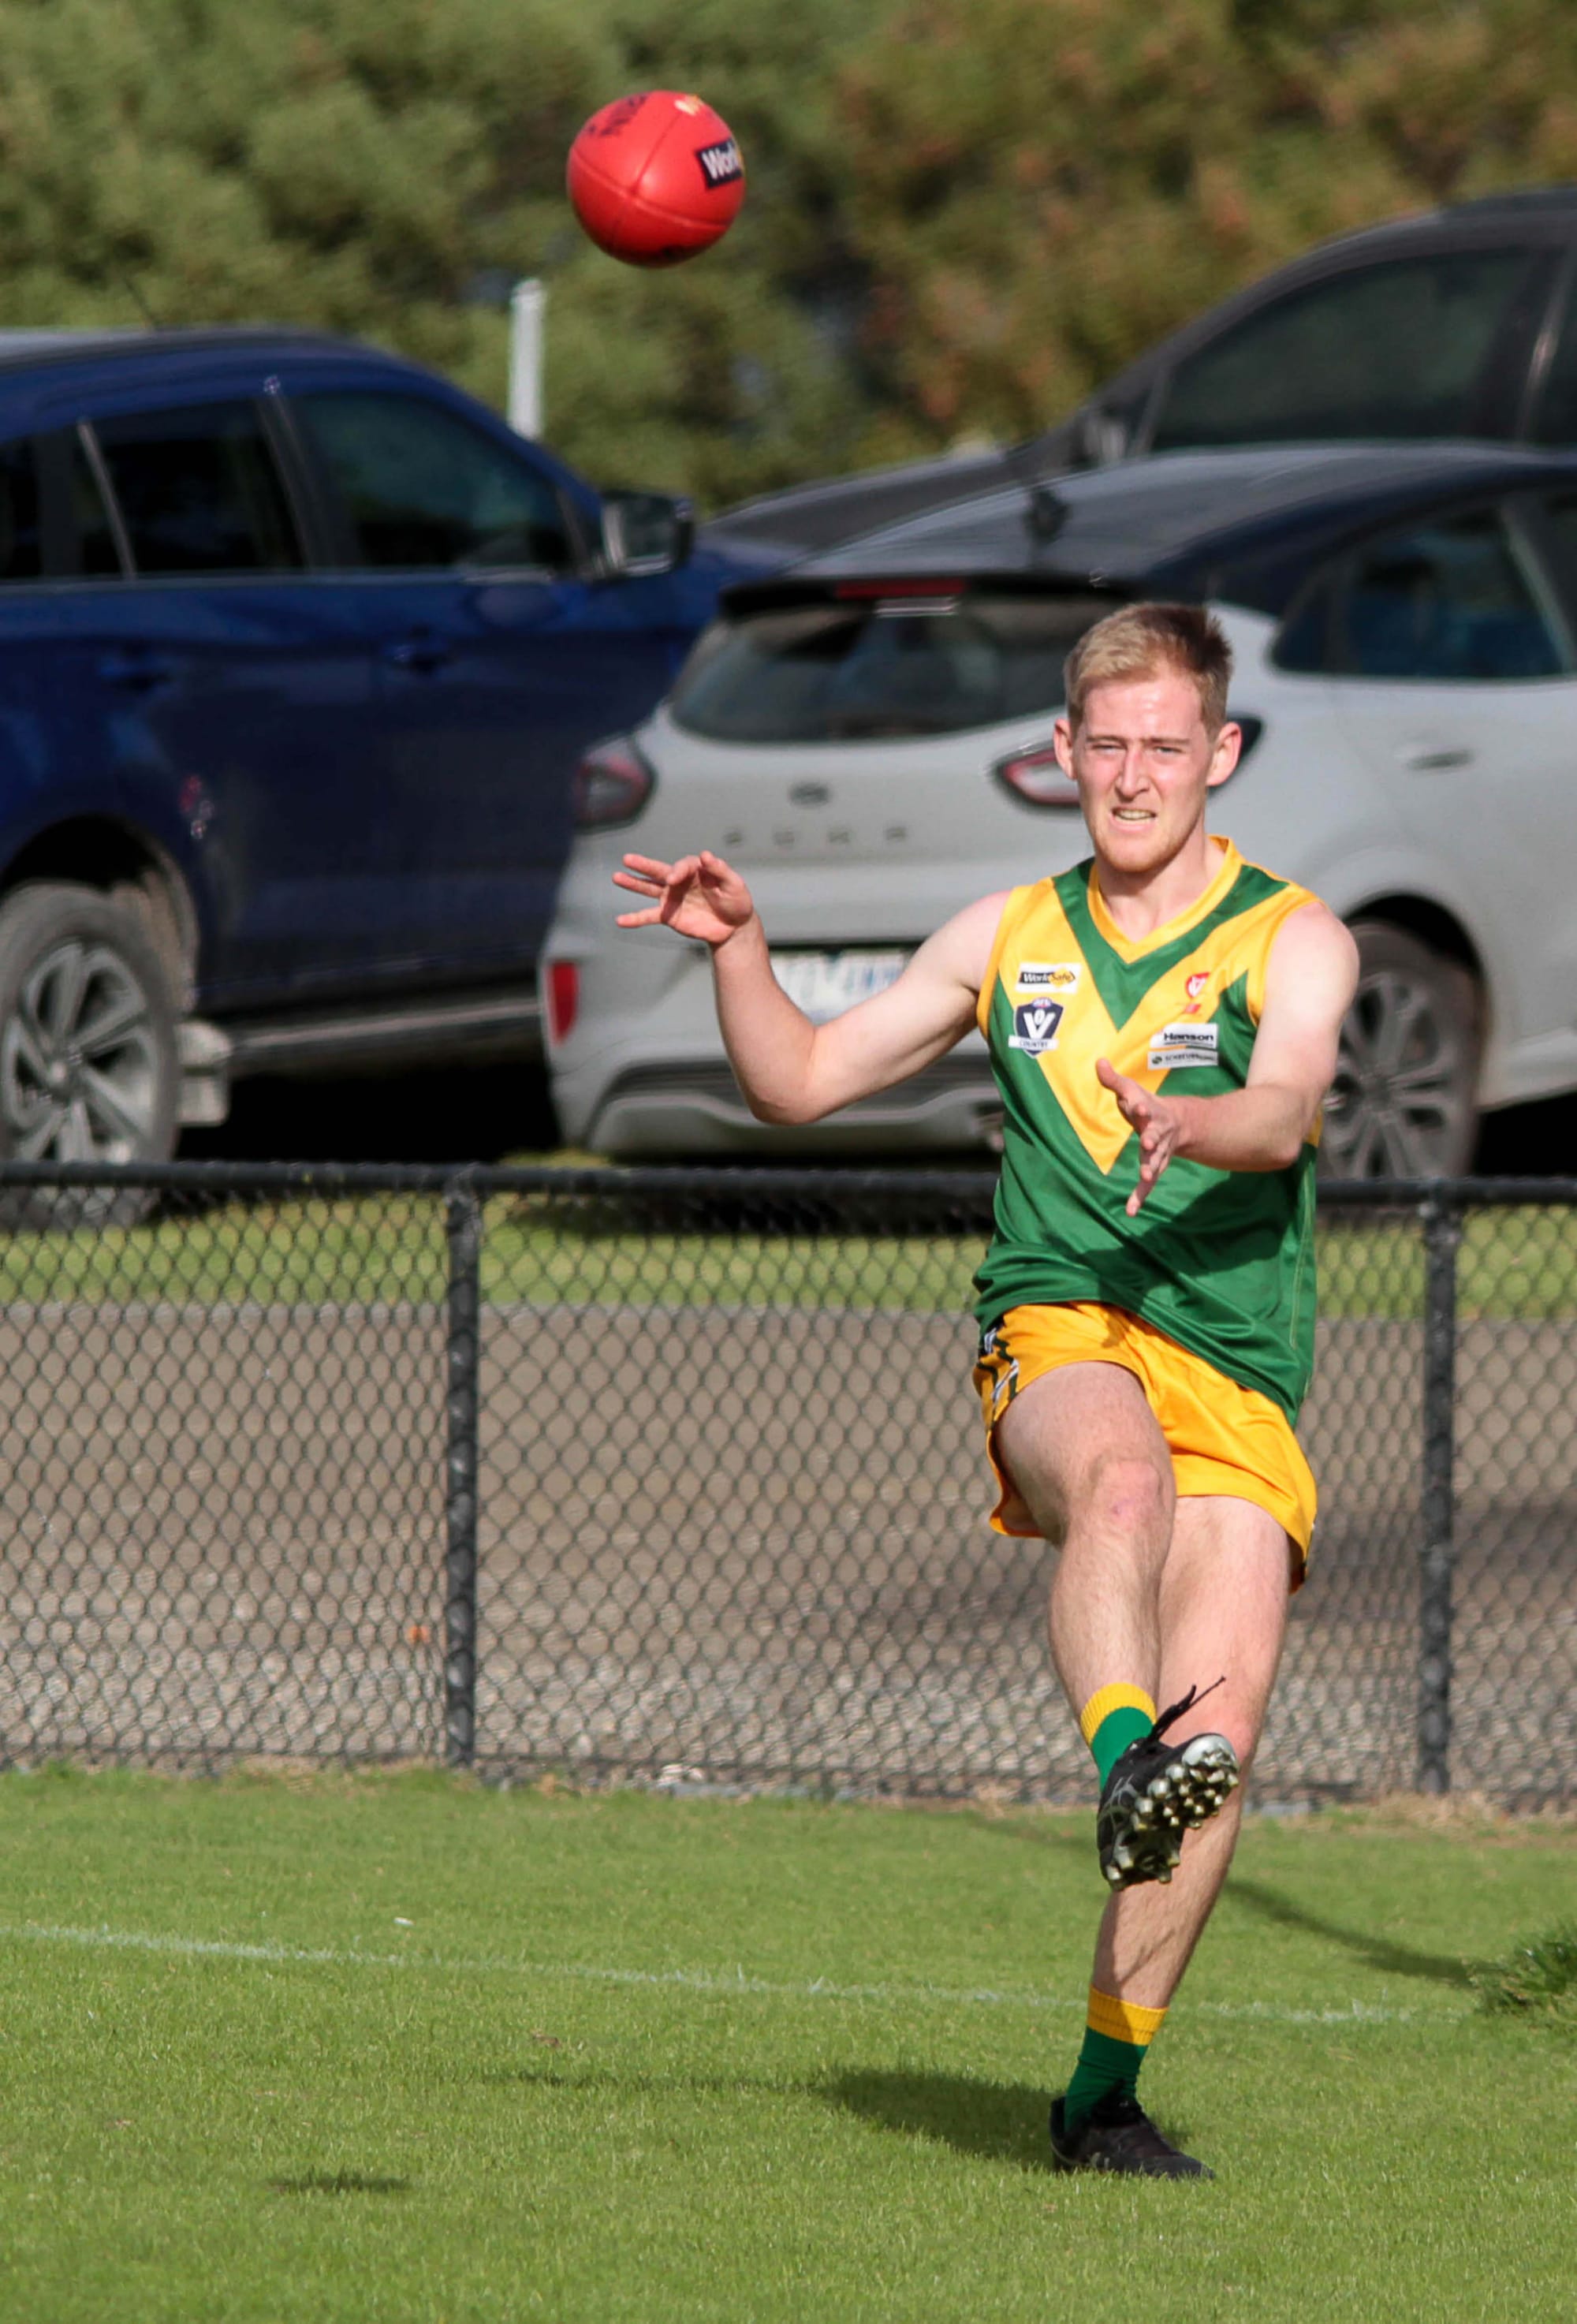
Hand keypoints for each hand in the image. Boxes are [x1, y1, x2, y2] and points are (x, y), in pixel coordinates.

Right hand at [612, 849, 756, 948]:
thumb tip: (705, 854)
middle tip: (627, 859)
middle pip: (658, 871)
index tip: (672, 879)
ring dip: (632, 884)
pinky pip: (649, 916)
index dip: (676, 871)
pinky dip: (634, 919)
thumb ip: (720, 870)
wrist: (734, 926)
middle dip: (643, 865)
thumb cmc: (736, 901)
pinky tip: (620, 921)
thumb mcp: (734, 884)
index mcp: (695, 869)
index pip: (682, 866)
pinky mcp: (669, 916)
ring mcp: (672, 898)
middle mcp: (680, 881)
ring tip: (616, 877)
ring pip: (648, 889)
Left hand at [1097, 1056, 1185, 1215]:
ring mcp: (1159, 1152)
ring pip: (1156, 1161)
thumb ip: (1113, 1080)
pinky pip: (1148, 1184)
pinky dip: (1140, 1197)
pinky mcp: (1155, 1166)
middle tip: (1148, 1142)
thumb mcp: (1131, 1091)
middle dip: (1152, 1138)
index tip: (1138, 1107)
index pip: (1145, 1107)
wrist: (1176, 1122)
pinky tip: (1131, 1211)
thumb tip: (1098, 1061)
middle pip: (1155, 1135)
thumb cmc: (1146, 1105)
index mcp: (1150, 1112)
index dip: (1140, 1107)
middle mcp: (1158, 1132)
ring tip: (1145, 1176)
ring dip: (1151, 1168)